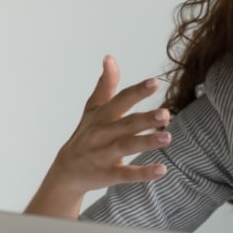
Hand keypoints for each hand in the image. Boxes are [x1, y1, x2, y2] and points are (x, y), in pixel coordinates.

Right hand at [43, 55, 170, 200]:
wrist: (65, 172)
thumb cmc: (86, 134)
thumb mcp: (93, 109)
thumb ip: (105, 85)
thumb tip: (109, 57)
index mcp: (102, 116)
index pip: (120, 101)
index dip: (137, 91)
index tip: (155, 82)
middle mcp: (102, 134)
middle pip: (126, 124)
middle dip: (145, 119)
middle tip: (166, 113)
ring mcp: (104, 155)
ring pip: (126, 147)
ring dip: (146, 142)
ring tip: (168, 137)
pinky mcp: (108, 175)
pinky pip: (126, 174)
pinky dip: (144, 173)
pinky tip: (162, 169)